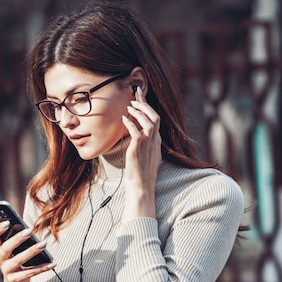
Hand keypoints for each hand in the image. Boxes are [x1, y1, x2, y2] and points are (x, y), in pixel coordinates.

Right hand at [0, 221, 54, 281]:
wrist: (16, 281)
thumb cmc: (17, 257)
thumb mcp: (14, 247)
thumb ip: (17, 236)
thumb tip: (28, 229)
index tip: (7, 222)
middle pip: (5, 248)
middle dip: (17, 239)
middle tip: (29, 231)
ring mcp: (6, 270)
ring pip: (18, 260)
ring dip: (31, 251)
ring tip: (43, 244)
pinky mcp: (15, 280)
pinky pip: (30, 273)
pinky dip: (42, 268)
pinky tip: (52, 263)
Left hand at [121, 87, 162, 218]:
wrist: (141, 187)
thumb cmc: (141, 172)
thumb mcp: (146, 155)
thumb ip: (145, 143)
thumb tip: (138, 134)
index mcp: (157, 141)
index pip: (154, 118)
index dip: (147, 105)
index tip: (139, 95)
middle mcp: (154, 141)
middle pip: (154, 116)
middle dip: (144, 104)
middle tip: (134, 97)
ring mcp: (148, 145)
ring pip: (148, 122)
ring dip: (138, 112)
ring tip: (128, 107)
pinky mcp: (138, 150)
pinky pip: (136, 132)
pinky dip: (130, 124)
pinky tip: (124, 119)